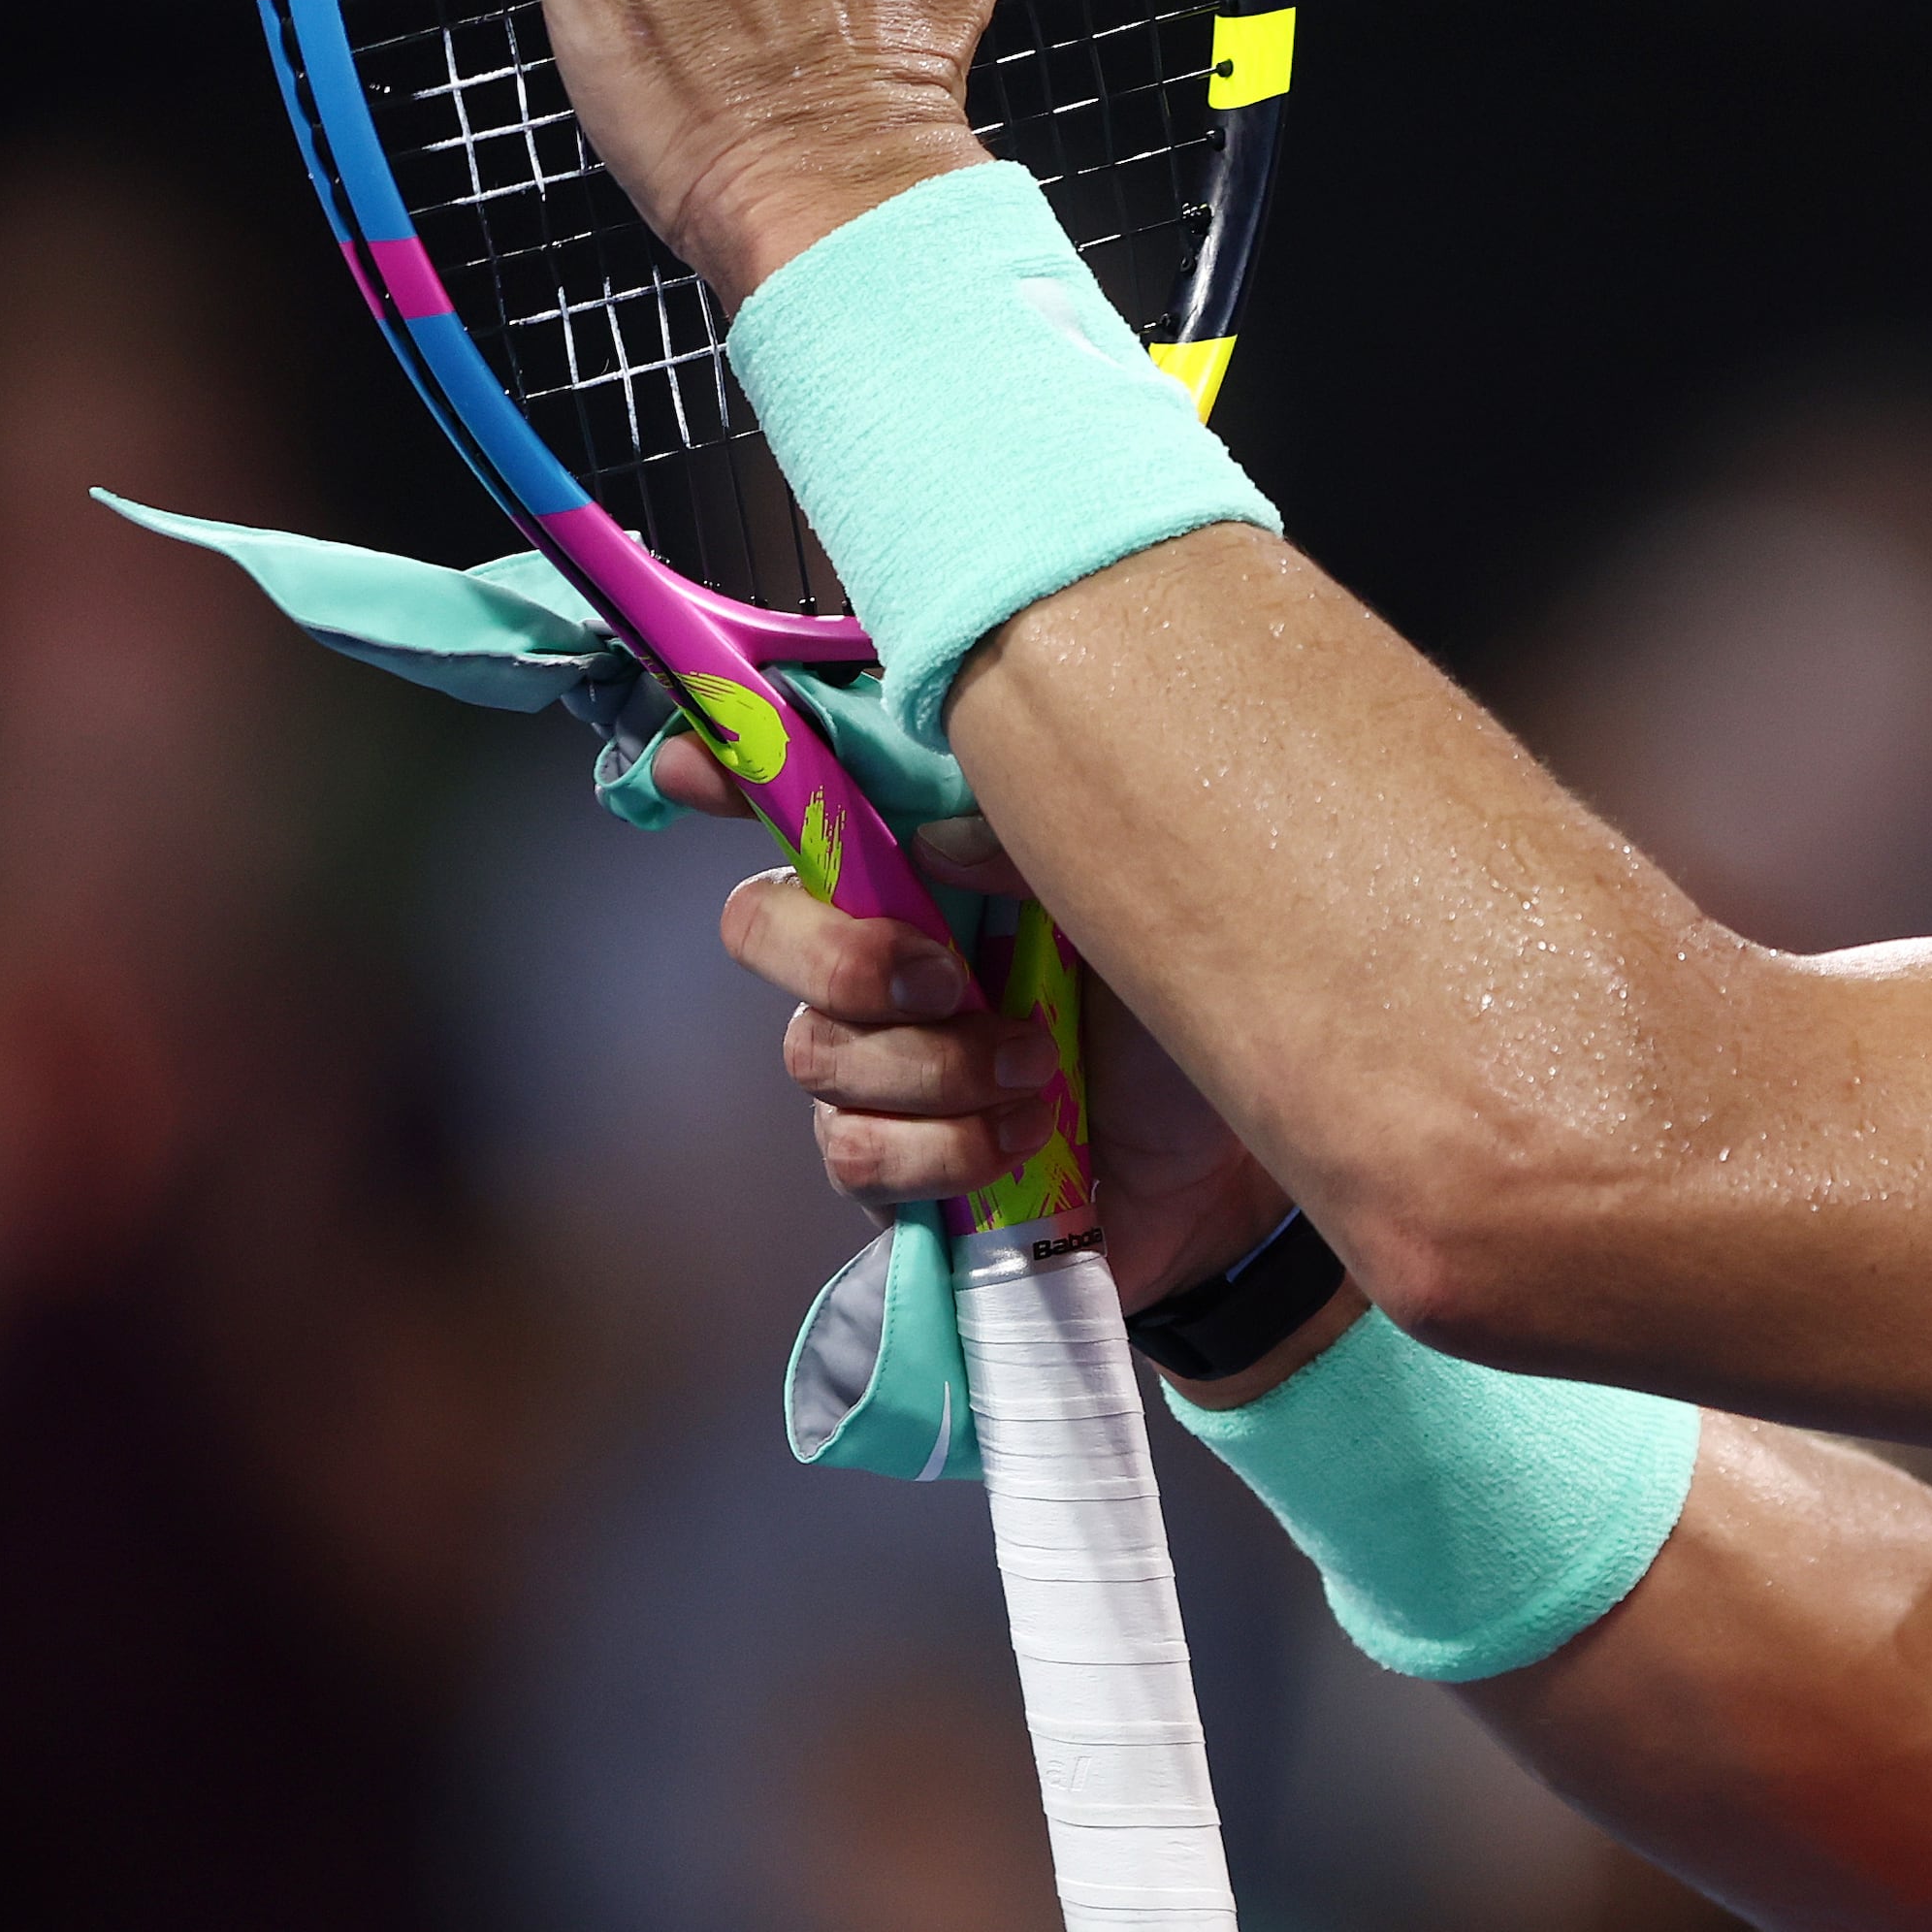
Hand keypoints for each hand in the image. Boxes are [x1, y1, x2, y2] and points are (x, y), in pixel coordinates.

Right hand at [663, 743, 1295, 1313]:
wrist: (1244, 1167)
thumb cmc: (1193, 1012)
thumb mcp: (1138, 902)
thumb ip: (1033, 845)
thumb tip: (934, 835)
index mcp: (941, 870)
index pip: (813, 803)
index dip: (731, 773)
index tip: (687, 764)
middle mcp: (895, 954)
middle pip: (761, 925)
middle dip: (840, 954)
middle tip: (945, 978)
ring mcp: (890, 1064)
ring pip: (814, 1050)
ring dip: (930, 1066)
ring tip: (1037, 1068)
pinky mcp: (907, 1167)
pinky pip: (853, 1152)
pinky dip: (939, 1150)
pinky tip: (1020, 1144)